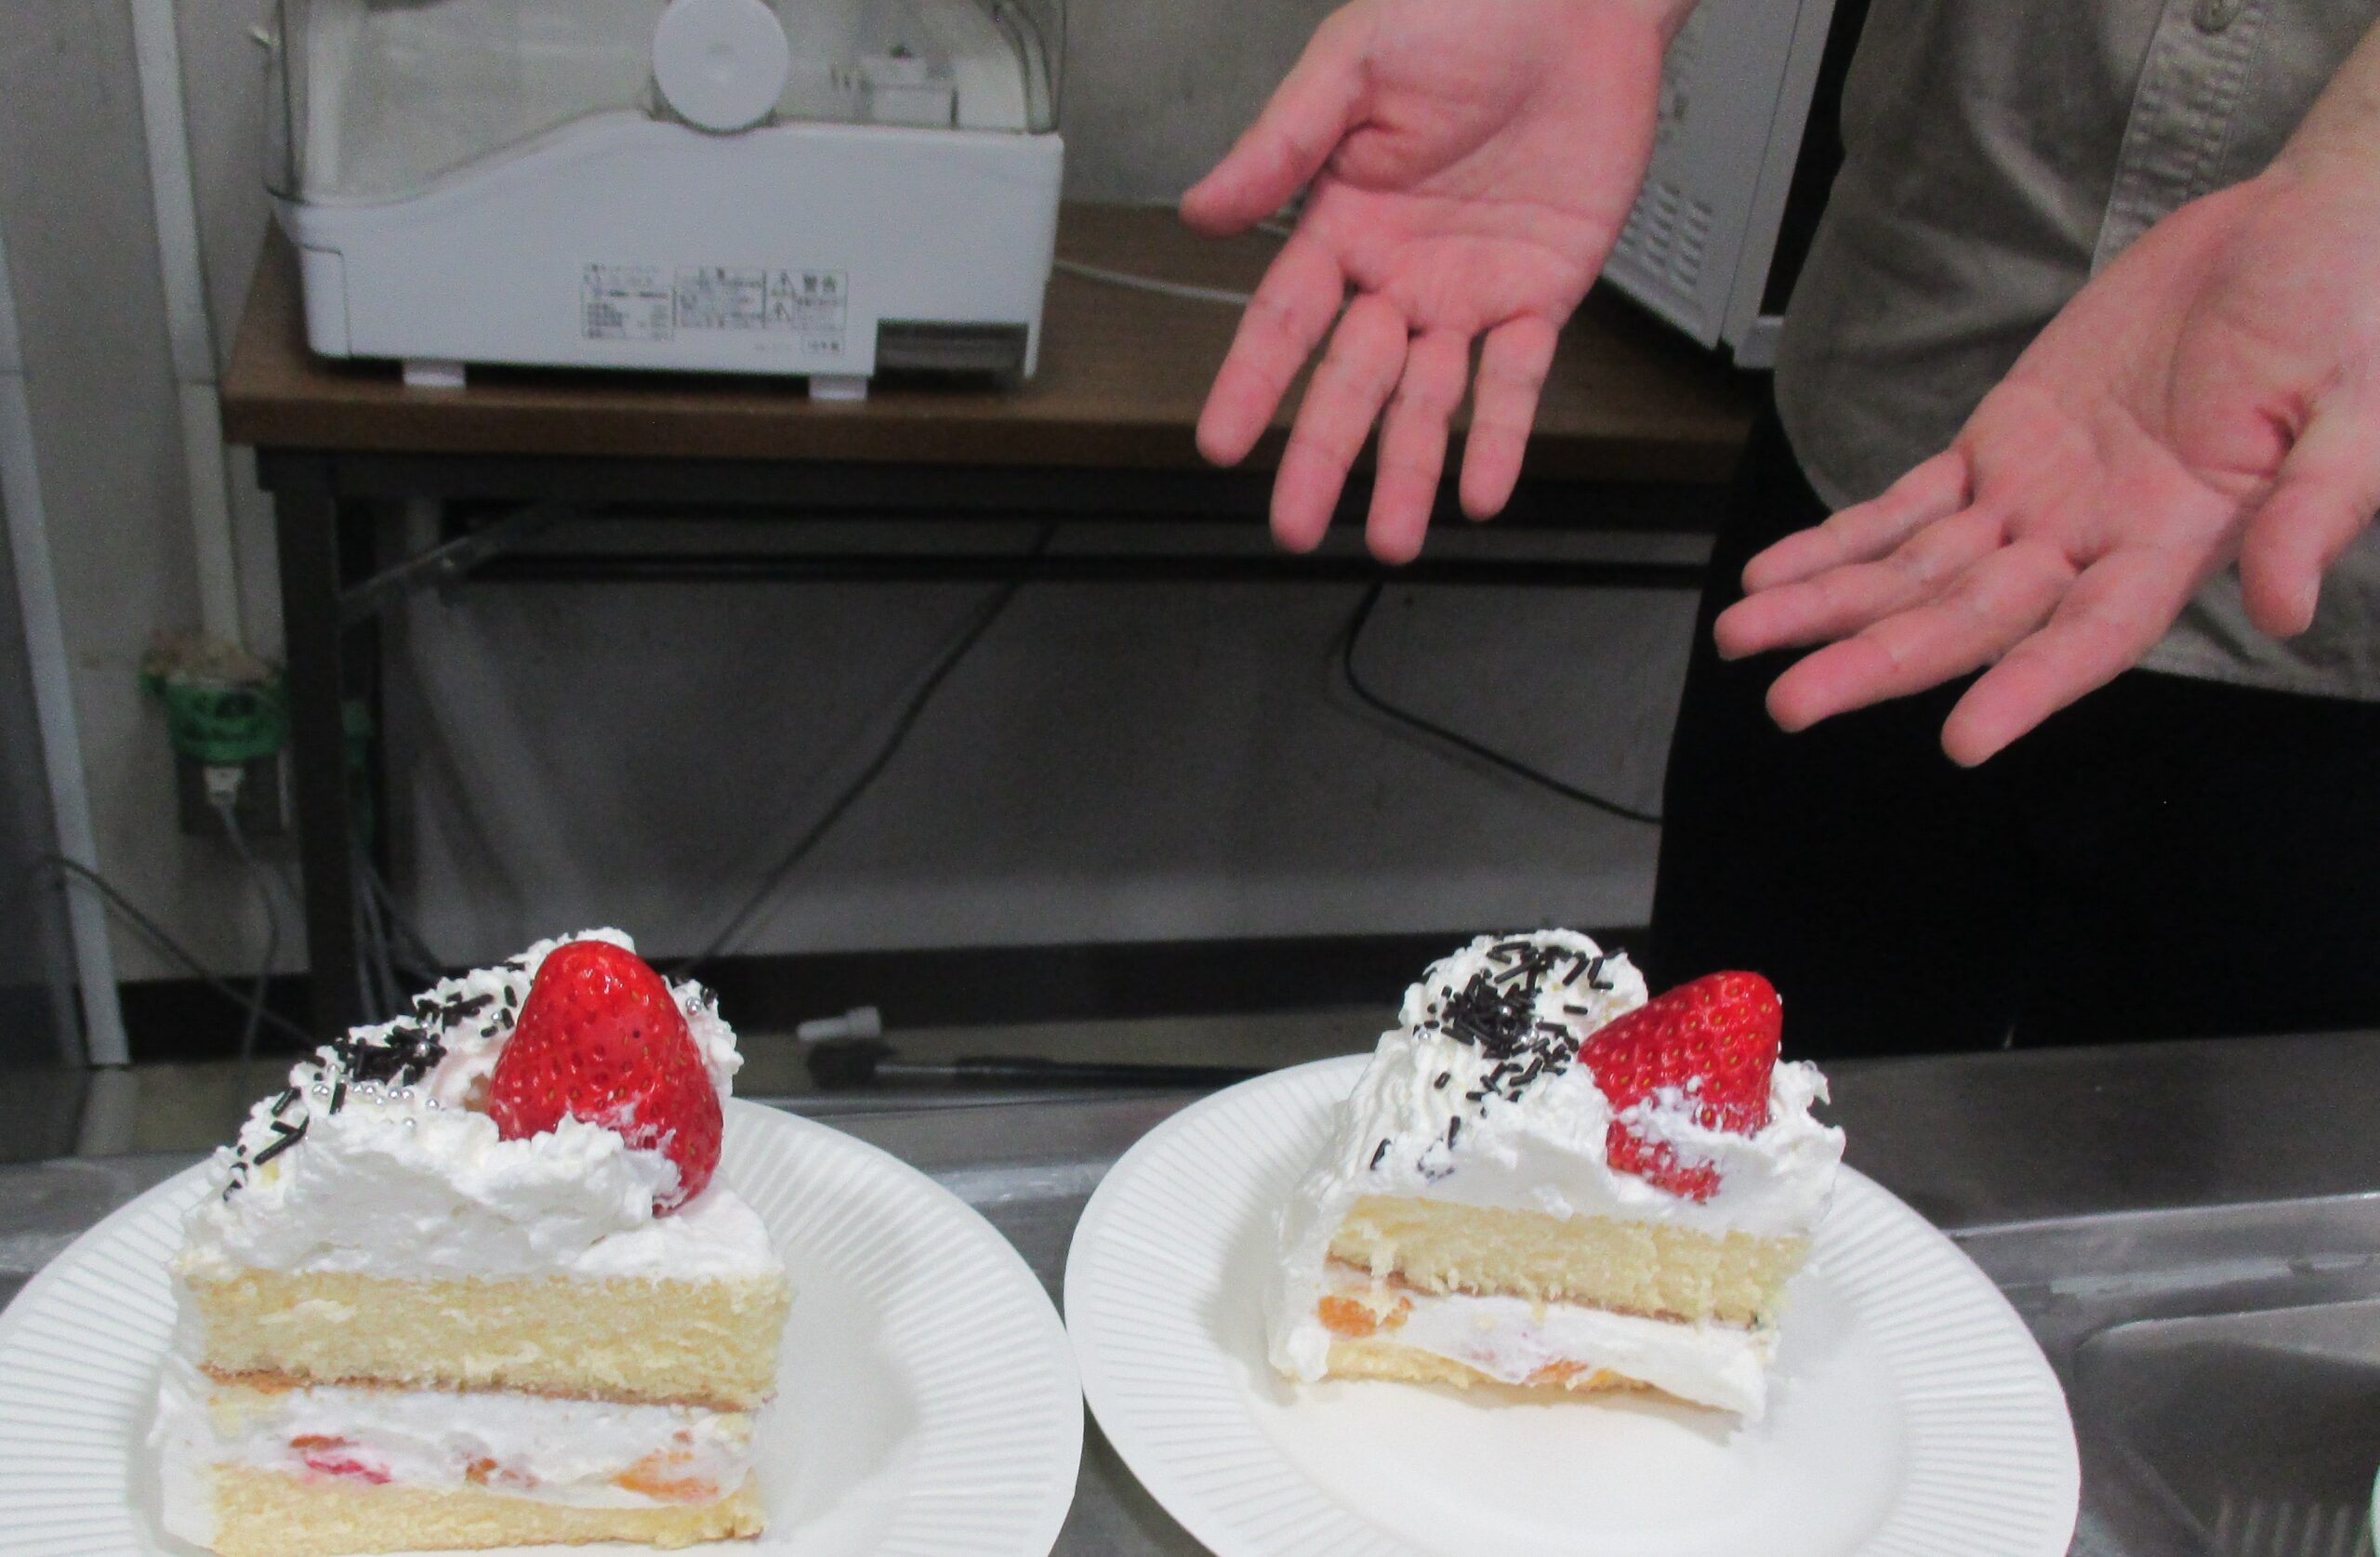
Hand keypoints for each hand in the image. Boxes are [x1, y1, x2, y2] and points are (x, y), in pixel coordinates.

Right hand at [1183, 0, 1678, 561]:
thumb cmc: (1466, 11)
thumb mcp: (1353, 63)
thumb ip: (1280, 143)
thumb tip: (1202, 213)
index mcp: (1340, 220)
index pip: (1283, 322)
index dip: (1251, 384)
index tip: (1219, 442)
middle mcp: (1398, 271)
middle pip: (1349, 384)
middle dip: (1321, 457)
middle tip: (1294, 526)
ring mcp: (1468, 290)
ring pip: (1430, 400)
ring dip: (1409, 472)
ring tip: (1391, 537)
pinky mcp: (1541, 292)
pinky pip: (1517, 379)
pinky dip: (1502, 436)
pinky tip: (1482, 489)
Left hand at [1715, 162, 2379, 763]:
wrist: (2305, 230)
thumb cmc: (2351, 313)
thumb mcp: (2363, 408)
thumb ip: (2320, 510)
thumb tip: (2289, 611)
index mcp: (2180, 544)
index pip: (2091, 639)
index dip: (2027, 690)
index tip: (1962, 741)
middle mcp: (2094, 538)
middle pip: (1971, 619)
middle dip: (1879, 661)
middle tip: (1794, 703)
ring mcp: (2041, 496)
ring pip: (1917, 570)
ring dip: (1831, 606)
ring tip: (1745, 638)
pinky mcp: (2005, 442)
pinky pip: (1906, 505)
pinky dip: (1839, 539)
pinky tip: (1777, 574)